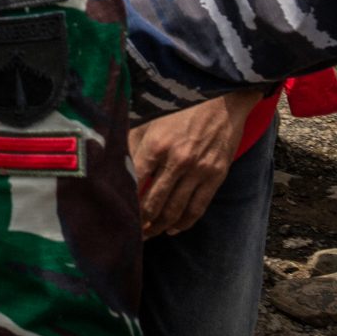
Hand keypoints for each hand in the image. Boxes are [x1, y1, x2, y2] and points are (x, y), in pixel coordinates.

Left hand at [130, 91, 266, 235]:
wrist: (221, 101)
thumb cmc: (180, 109)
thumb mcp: (151, 120)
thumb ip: (133, 143)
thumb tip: (114, 163)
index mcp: (156, 145)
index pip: (136, 183)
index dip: (126, 202)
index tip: (117, 214)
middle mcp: (177, 160)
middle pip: (154, 202)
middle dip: (141, 221)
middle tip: (131, 234)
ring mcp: (199, 170)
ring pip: (176, 209)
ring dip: (160, 226)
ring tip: (149, 234)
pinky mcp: (216, 176)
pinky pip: (198, 207)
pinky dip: (185, 222)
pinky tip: (173, 229)